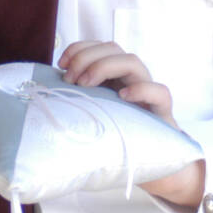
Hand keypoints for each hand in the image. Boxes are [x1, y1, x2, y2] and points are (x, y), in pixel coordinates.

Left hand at [59, 40, 202, 206]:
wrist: (152, 165)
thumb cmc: (115, 137)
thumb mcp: (93, 113)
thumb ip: (79, 98)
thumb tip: (49, 90)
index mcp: (114, 76)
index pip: (99, 47)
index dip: (79, 48)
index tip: (60, 64)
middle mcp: (131, 79)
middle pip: (113, 48)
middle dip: (86, 57)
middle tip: (71, 79)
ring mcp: (148, 93)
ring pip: (134, 62)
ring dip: (105, 66)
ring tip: (87, 84)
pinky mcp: (163, 113)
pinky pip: (160, 92)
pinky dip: (142, 89)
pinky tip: (124, 96)